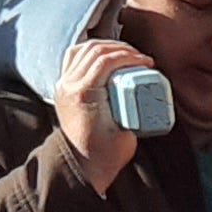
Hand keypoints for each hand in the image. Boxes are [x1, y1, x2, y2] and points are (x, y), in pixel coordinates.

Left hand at [51, 35, 155, 193]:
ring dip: (106, 46)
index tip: (147, 62)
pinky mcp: (63, 87)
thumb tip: (145, 86)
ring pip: (82, 49)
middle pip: (94, 50)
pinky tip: (105, 54)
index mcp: (84, 94)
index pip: (105, 60)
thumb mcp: (127, 131)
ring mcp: (63, 85)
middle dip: (121, 48)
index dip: (129, 55)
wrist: (82, 166)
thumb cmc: (106, 153)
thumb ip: (133, 107)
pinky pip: (74, 57)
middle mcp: (69, 86)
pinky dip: (90, 50)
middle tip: (140, 57)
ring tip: (126, 53)